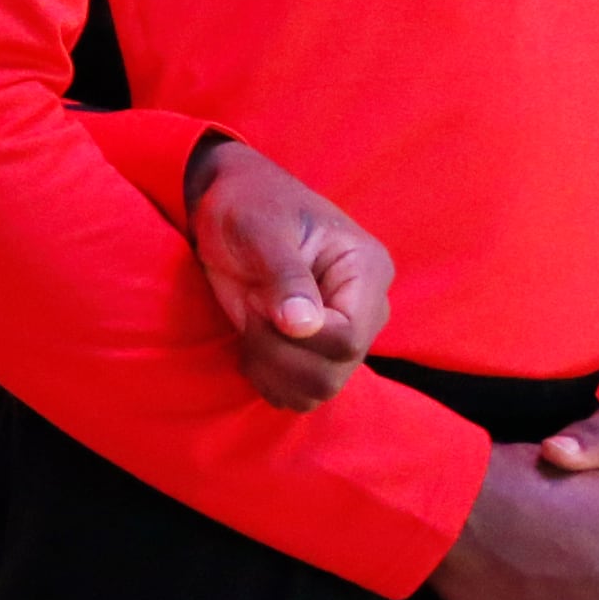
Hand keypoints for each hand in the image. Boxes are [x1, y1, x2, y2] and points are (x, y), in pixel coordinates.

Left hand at [185, 139, 391, 412]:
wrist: (231, 207)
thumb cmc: (248, 204)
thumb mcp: (260, 228)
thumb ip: (284, 274)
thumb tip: (303, 326)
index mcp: (367, 269)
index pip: (348, 337)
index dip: (297, 337)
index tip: (259, 301)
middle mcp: (367, 309)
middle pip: (334, 372)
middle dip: (279, 354)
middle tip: (252, 311)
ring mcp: (346, 335)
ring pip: (318, 391)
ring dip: (271, 370)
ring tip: (251, 327)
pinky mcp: (320, 354)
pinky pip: (301, 395)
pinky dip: (269, 381)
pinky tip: (253, 346)